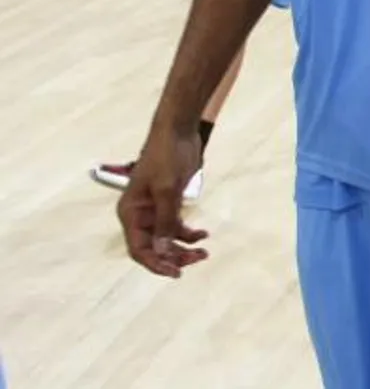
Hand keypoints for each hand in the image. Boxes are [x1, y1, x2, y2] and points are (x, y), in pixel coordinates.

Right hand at [118, 127, 208, 278]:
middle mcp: (139, 215)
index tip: (176, 272)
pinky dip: (188, 233)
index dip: (155, 263)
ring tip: (204, 252)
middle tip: (198, 259)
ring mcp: (154, 210)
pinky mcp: (168, 202)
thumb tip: (160, 251)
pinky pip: (175, 226)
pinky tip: (203, 235)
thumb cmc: (167, 157)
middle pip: (153, 247)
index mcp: (131, 213)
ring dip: (183, 247)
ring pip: (165, 239)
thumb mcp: (167, 190)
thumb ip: (165, 221)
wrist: (178, 131)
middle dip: (173, 256)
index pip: (139, 249)